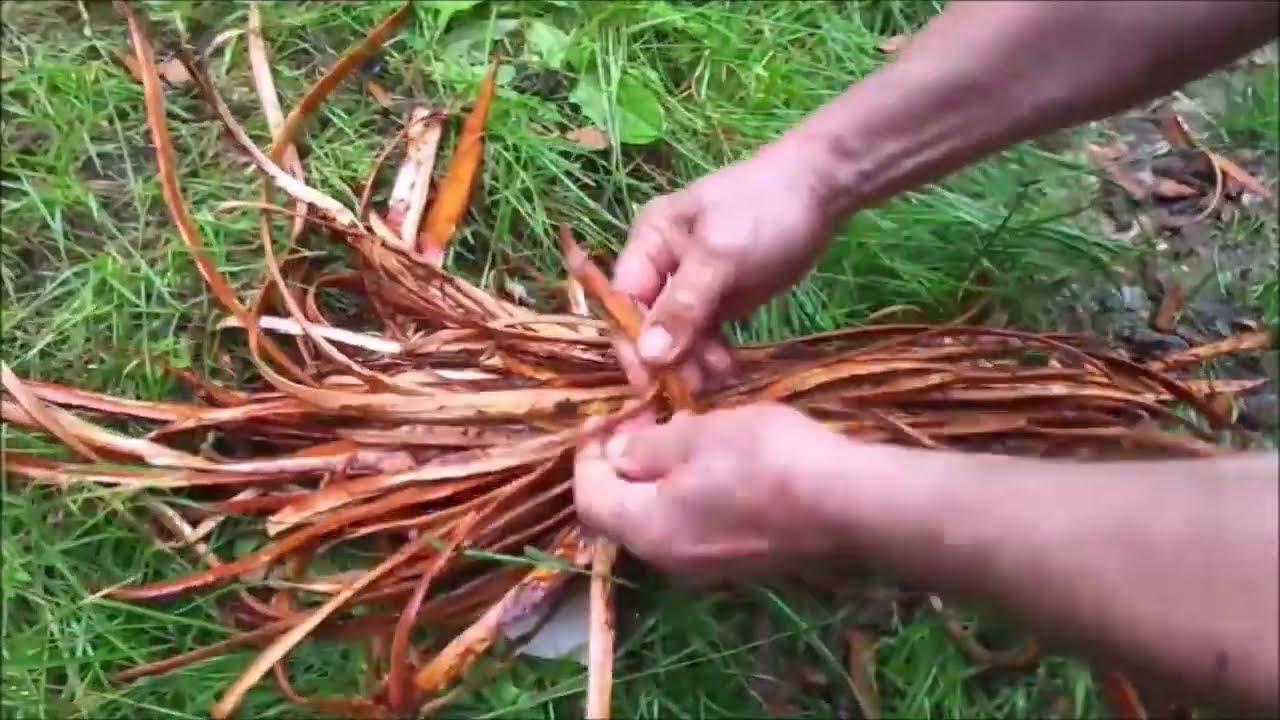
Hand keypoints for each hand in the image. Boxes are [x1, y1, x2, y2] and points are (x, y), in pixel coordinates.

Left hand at [573, 403, 850, 583]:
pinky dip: (689, 491)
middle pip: (623, 511)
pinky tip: (717, 458)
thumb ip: (646, 448)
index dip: (586, 454)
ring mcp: (707, 567)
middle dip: (624, 461)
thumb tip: (618, 454)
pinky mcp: (740, 563)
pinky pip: (695, 525)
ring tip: (682, 428)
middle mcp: (669, 560)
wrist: (847, 504)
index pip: (590, 496)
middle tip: (644, 416)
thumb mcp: (697, 436)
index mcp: (647, 531)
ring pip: (661, 517)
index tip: (603, 415)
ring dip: (659, 474)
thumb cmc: (764, 461)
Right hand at [613, 139, 839, 390]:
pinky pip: (704, 335)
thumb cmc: (763, 212)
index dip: (631, 343)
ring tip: (720, 376)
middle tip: (693, 387)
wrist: (821, 191)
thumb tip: (648, 355)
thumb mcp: (720, 257)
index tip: (647, 383)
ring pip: (677, 335)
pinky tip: (728, 368)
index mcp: (648, 242)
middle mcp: (662, 265)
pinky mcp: (720, 298)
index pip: (624, 301)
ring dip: (692, 360)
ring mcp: (692, 284)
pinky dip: (712, 354)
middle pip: (648, 323)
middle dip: (666, 357)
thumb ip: (683, 306)